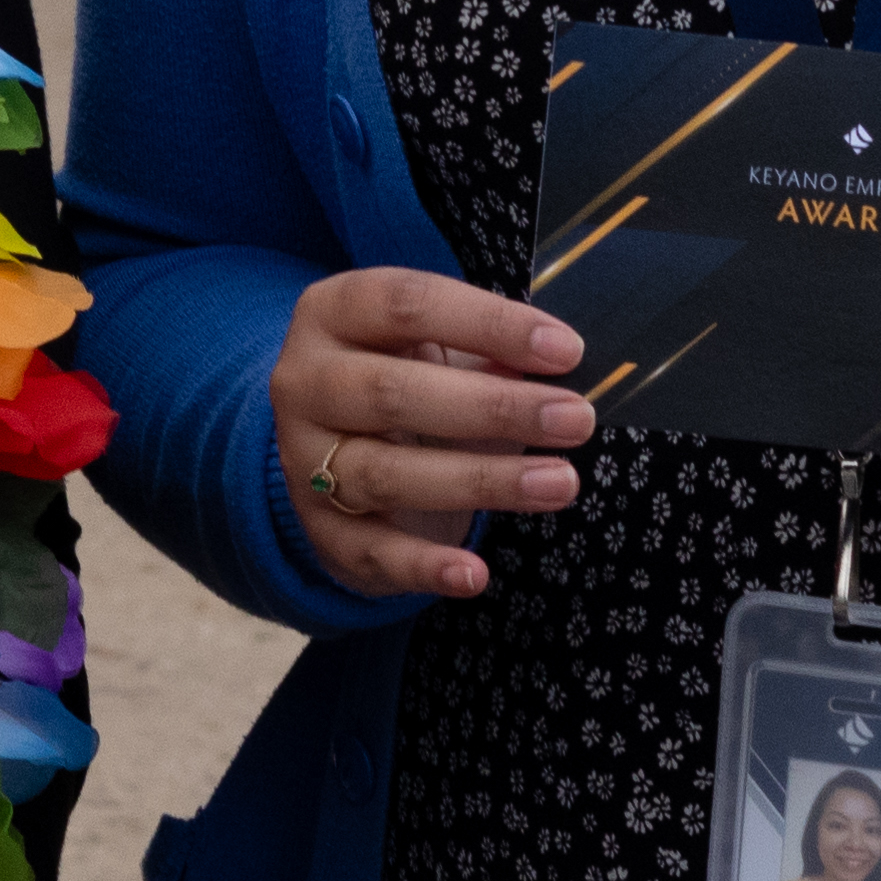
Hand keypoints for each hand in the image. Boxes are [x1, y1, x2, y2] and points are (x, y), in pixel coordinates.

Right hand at [267, 266, 596, 599]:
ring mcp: (304, 461)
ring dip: (481, 482)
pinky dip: (423, 567)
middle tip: (576, 418)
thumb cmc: (408, 377)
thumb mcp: (437, 346)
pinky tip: (475, 574)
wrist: (334, 447)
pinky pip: (371, 552)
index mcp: (333, 313)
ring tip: (561, 482)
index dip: (489, 324)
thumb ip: (484, 348)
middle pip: (393, 392)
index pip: (406, 305)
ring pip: (387, 474)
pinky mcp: (321, 530)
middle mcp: (304, 383)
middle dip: (495, 408)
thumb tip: (551, 363)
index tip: (567, 351)